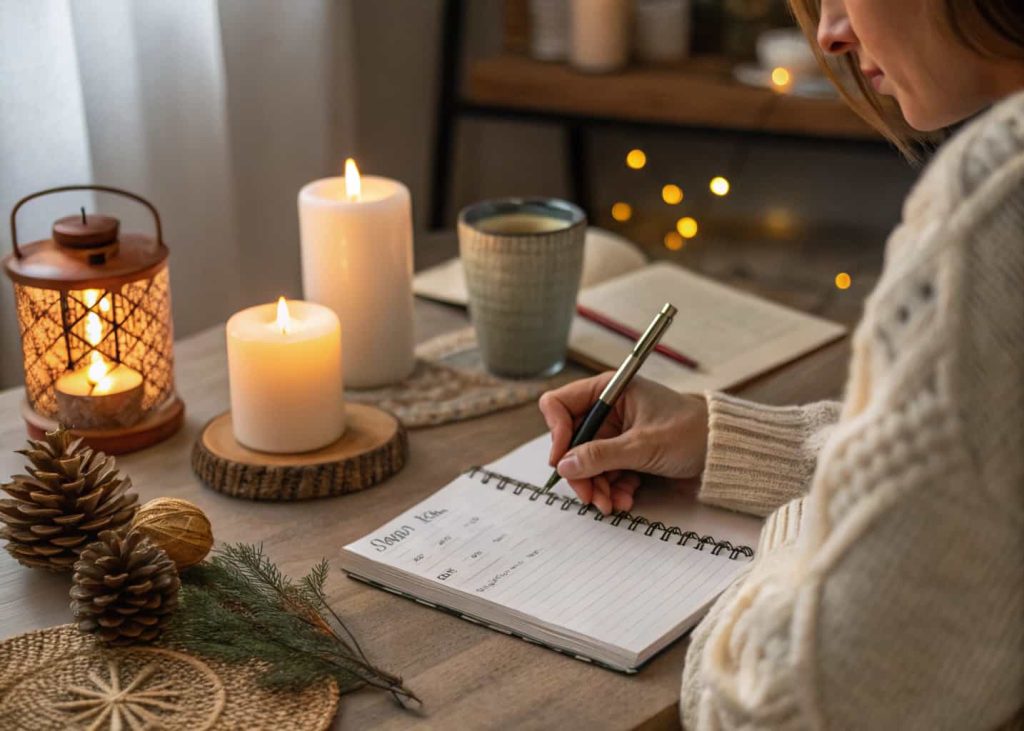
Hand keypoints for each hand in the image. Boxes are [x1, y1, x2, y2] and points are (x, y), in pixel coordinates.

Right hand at [538, 374, 708, 514]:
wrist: (724, 452)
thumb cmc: (692, 432)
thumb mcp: (644, 445)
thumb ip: (601, 455)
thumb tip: (564, 465)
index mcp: (609, 390)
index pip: (560, 405)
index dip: (556, 433)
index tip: (562, 461)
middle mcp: (608, 409)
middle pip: (572, 441)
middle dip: (580, 471)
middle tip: (590, 496)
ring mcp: (616, 433)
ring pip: (587, 462)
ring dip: (596, 486)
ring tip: (612, 504)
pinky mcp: (625, 453)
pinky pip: (605, 473)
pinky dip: (612, 489)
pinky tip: (625, 499)